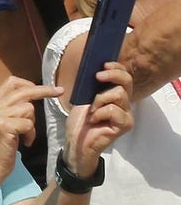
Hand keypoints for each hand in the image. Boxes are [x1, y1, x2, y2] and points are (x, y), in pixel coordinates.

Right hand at [0, 77, 62, 186]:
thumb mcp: (1, 122)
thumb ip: (10, 108)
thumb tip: (31, 98)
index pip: (11, 82)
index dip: (29, 83)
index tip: (45, 89)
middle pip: (23, 90)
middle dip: (44, 91)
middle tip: (59, 91)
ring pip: (28, 108)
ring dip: (32, 123)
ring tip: (26, 136)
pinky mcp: (4, 126)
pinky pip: (28, 123)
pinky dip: (31, 134)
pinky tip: (25, 142)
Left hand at [64, 62, 133, 176]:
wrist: (76, 141)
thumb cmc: (80, 121)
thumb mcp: (84, 98)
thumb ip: (93, 86)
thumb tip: (95, 69)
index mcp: (115, 96)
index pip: (124, 77)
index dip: (116, 68)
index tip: (103, 63)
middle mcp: (124, 104)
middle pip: (126, 81)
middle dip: (112, 75)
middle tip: (97, 76)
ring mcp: (126, 115)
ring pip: (118, 94)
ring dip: (99, 99)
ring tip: (91, 110)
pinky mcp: (125, 125)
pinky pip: (114, 110)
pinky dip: (100, 112)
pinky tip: (94, 119)